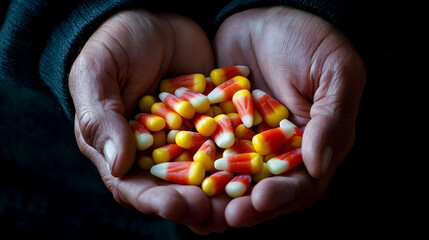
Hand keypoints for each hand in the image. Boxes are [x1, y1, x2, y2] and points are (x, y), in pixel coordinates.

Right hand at [69, 10, 227, 232]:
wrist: (151, 17)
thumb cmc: (114, 44)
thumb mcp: (98, 74)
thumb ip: (103, 118)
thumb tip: (119, 164)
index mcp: (119, 148)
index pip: (133, 186)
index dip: (153, 200)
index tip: (176, 206)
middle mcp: (154, 152)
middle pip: (172, 189)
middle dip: (194, 205)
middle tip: (216, 214)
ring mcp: (186, 138)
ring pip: (204, 173)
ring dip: (222, 191)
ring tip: (242, 202)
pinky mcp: (212, 122)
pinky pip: (227, 142)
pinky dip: (241, 156)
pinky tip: (259, 167)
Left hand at [213, 6, 364, 226]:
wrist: (267, 12)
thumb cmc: (310, 40)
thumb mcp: (335, 73)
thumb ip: (331, 120)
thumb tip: (320, 165)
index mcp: (312, 145)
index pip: (302, 183)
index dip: (281, 196)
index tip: (258, 201)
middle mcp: (278, 151)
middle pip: (262, 190)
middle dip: (243, 205)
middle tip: (222, 216)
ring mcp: (245, 142)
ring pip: (230, 178)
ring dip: (214, 195)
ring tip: (195, 206)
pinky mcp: (218, 128)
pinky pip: (204, 151)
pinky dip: (192, 164)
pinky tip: (175, 175)